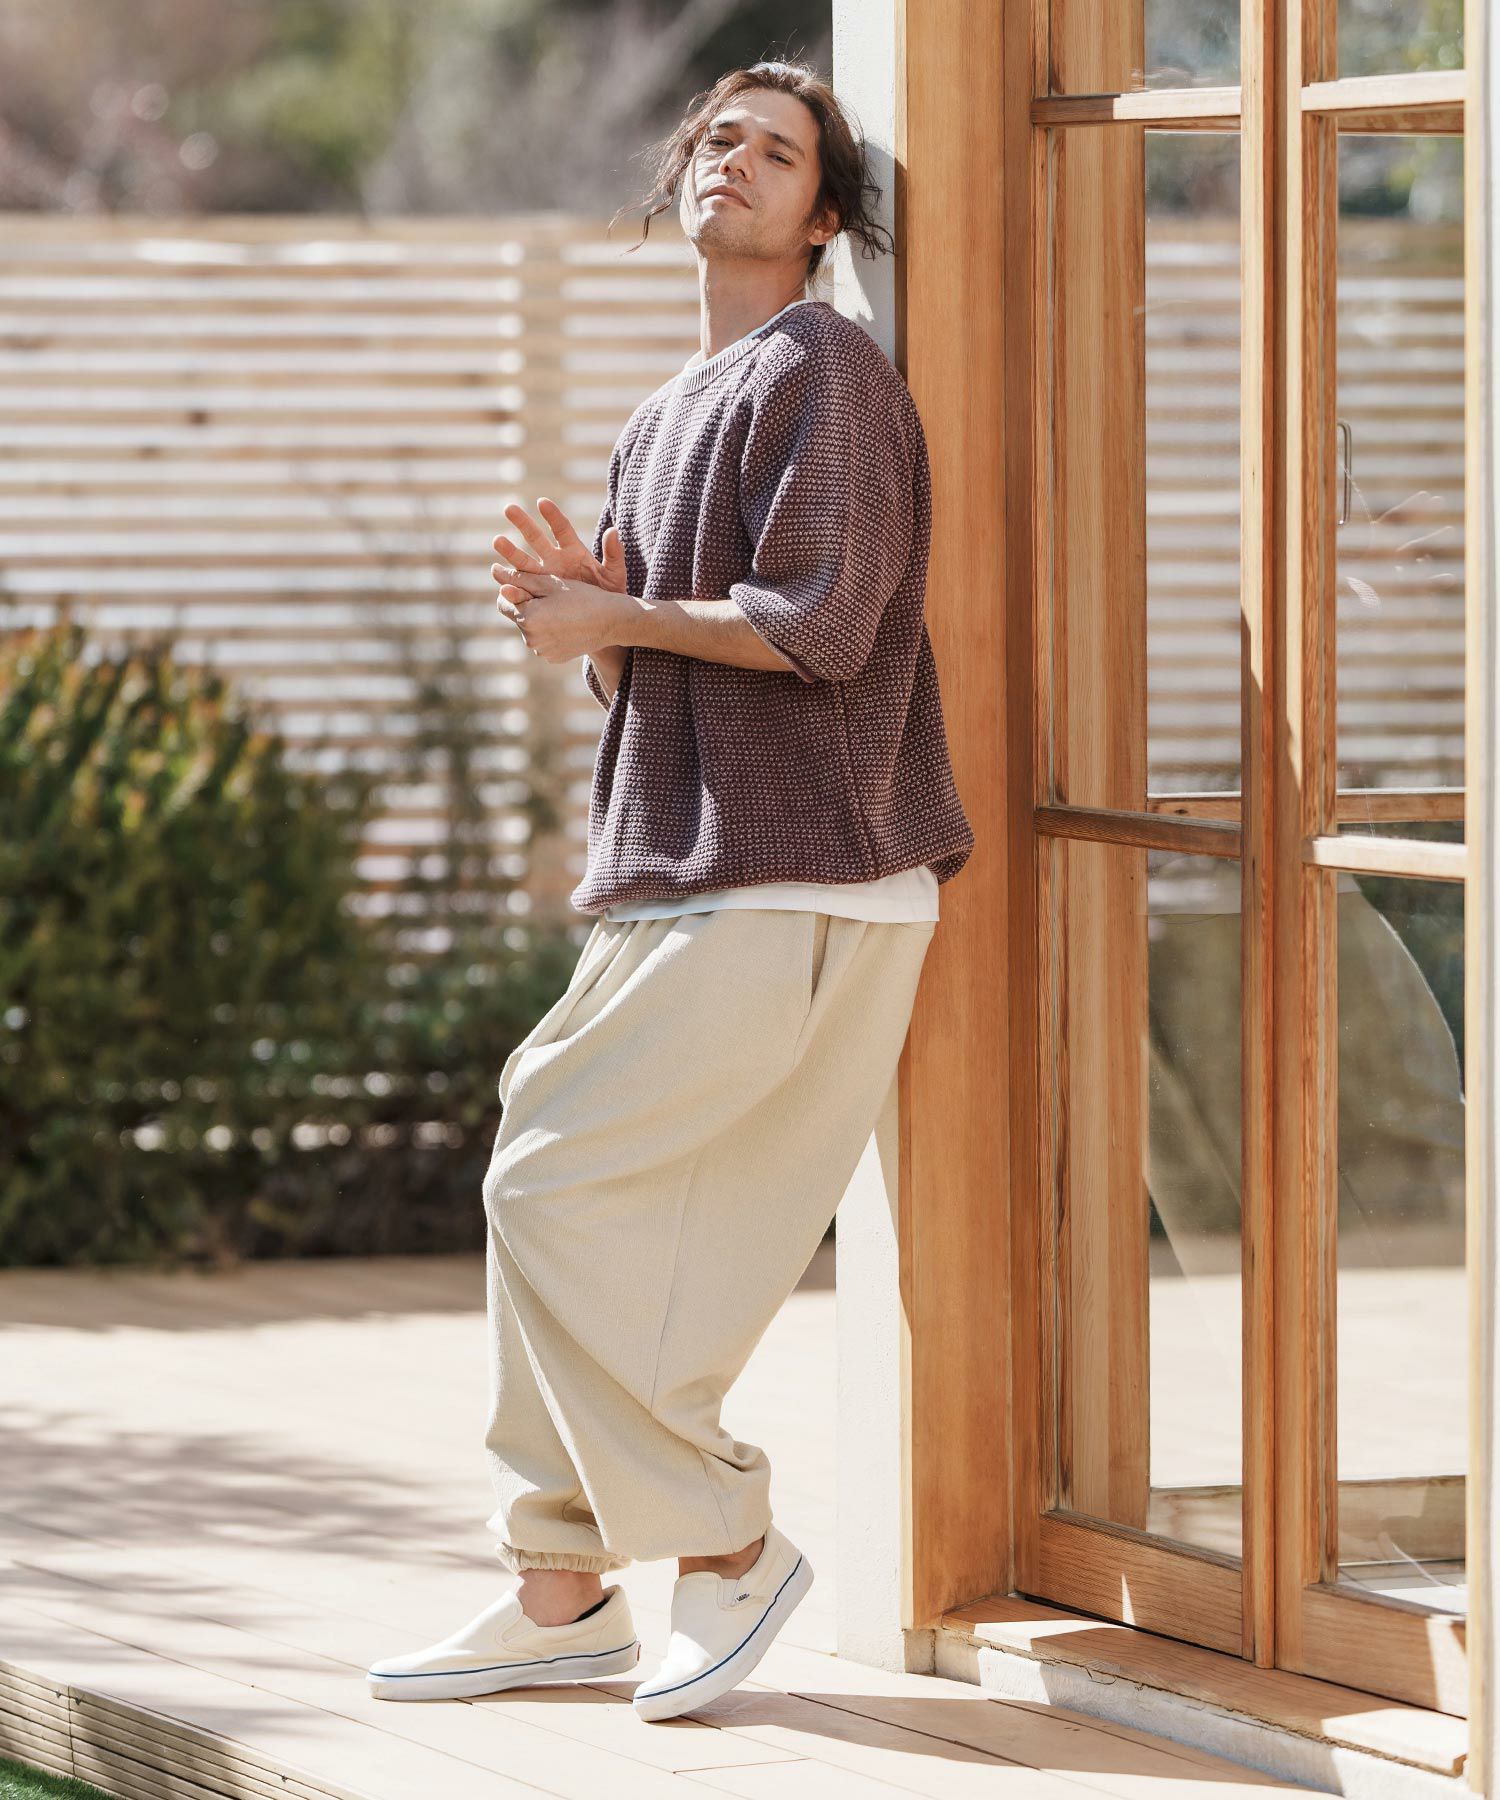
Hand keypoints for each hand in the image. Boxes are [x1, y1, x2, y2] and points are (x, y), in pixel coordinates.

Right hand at [492, 496, 627, 595]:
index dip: (553, 516)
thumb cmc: (609, 595)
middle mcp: (555, 559)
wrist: (600, 621)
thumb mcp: (614, 575)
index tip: (542, 502)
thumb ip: (615, 554)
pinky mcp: (537, 592)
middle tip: (509, 508)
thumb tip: (614, 530)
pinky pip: (521, 585)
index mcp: (574, 551)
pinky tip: (498, 574)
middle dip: (523, 523)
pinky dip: (510, 581)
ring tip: (498, 541)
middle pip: (537, 538)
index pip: (562, 529)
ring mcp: (543, 576)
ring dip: (510, 551)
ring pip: (524, 560)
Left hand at [493, 565, 634, 666]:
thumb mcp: (551, 584)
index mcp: (527, 618)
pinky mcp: (553, 658)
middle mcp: (531, 639)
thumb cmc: (582, 597)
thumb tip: (497, 577)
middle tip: (546, 594)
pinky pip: (543, 642)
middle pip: (517, 617)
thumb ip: (521, 580)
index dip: (510, 590)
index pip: (502, 602)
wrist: (611, 622)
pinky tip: (566, 623)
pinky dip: (549, 632)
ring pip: (530, 630)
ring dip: (537, 619)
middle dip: (526, 605)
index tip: (524, 582)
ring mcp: (542, 652)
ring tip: (559, 608)